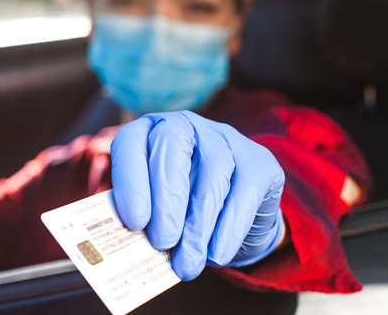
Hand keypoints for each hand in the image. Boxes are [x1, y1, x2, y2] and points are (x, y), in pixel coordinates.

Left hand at [111, 111, 284, 280]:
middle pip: (172, 147)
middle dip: (166, 199)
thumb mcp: (153, 208)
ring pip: (211, 173)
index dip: (130, 180)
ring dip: (197, 225)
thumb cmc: (179, 209)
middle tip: (162, 242)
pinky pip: (244, 192)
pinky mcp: (258, 161)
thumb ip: (140, 216)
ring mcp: (224, 138)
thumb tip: (129, 242)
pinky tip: (217, 255)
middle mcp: (184, 125)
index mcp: (147, 132)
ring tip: (187, 263)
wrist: (232, 213)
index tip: (134, 221)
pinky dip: (229, 229)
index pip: (131, 144)